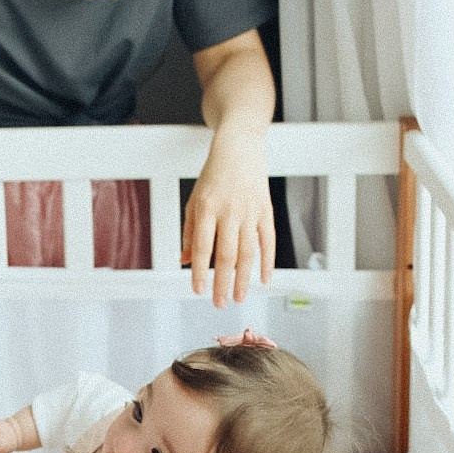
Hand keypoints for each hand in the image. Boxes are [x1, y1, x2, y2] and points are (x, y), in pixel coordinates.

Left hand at [181, 128, 274, 307]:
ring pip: (248, 252)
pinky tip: (263, 279)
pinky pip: (268, 241)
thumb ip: (190, 232)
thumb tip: (186, 261)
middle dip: (222, 282)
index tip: (198, 291)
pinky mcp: (266, 210)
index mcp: (206, 208)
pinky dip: (267, 261)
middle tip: (219, 303)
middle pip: (226, 254)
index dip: (200, 271)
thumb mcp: (194, 201)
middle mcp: (229, 211)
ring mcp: (250, 211)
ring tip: (239, 297)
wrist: (239, 149)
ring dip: (244, 278)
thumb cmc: (213, 177)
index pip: (203, 247)